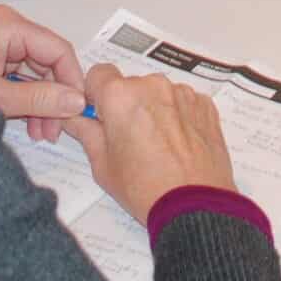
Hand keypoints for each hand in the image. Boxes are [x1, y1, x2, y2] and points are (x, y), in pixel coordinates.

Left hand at [0, 6, 88, 142]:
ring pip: (36, 73)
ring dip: (42, 103)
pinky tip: (30, 124)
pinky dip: (27, 100)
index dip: (72, 80)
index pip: (57, 49)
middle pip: (48, 61)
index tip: (79, 108)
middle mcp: (6, 28)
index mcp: (7, 25)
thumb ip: (38, 99)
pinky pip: (20, 78)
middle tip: (58, 128)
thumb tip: (76, 102)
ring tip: (42, 133)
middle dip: (55, 96)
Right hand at [62, 64, 239, 222]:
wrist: (194, 205)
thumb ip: (86, 133)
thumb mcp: (103, 165)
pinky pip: (182, 103)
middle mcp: (152, 86)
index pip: (98, 74)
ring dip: (153, 110)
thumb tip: (76, 118)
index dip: (96, 95)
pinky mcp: (204, 105)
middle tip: (128, 140)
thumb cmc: (146, 188)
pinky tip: (177, 146)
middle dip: (126, 106)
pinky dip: (177, 117)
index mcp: (120, 96)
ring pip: (157, 94)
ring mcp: (182, 93)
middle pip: (130, 85)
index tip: (100, 115)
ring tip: (157, 147)